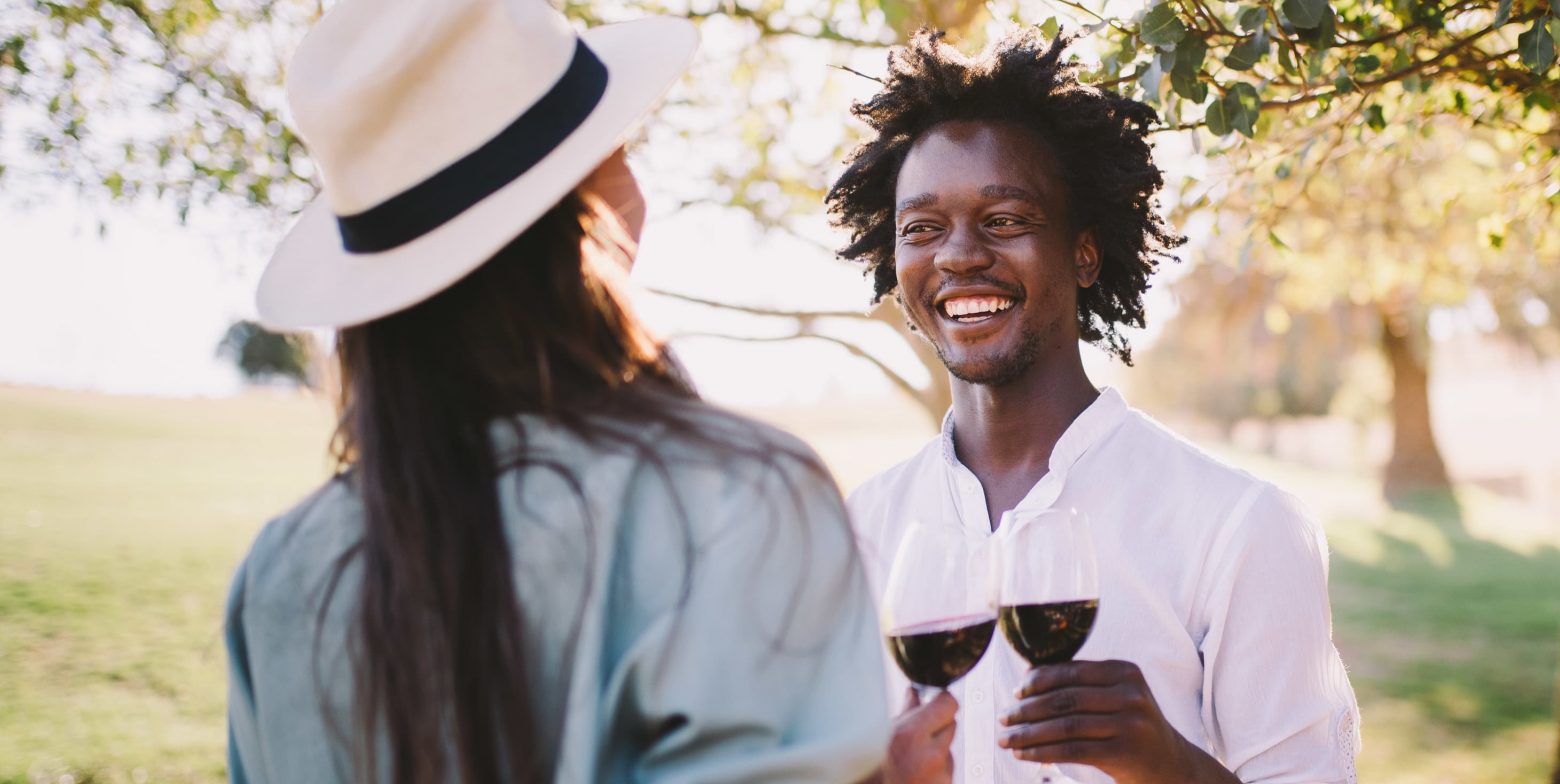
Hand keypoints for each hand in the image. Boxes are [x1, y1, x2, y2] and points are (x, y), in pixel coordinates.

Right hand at [884, 687, 957, 783]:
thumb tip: (914, 693)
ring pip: (949, 748)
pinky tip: (916, 773)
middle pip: (951, 725)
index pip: (948, 705)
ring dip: (936, 749)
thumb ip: (905, 712)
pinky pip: (947, 769)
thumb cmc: (869, 768)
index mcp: (912, 735)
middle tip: (918, 732)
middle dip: (938, 725)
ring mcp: (940, 775)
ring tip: (911, 760)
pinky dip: (936, 769)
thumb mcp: (882, 736)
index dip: (942, 702)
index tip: (936, 701)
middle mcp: (931, 755)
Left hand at [998, 660, 1237, 783]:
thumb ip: (1082, 682)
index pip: (1070, 672)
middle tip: (1004, 718)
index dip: (1037, 681)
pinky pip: (1072, 750)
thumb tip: (1028, 674)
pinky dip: (1042, 751)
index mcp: (1125, 671)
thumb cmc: (1132, 726)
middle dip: (1027, 709)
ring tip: (1007, 740)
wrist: (1172, 765)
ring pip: (1065, 726)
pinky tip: (1024, 754)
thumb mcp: (1118, 696)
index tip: (1015, 692)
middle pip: (1065, 699)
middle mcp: (1131, 694)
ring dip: (1029, 734)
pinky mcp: (1124, 752)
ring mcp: (1130, 724)